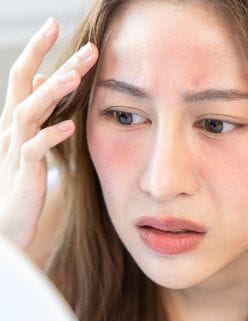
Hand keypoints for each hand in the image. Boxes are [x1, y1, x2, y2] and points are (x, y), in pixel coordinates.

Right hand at [0, 17, 97, 247]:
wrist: (8, 219)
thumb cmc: (21, 178)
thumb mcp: (28, 140)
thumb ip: (35, 112)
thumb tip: (40, 79)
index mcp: (16, 120)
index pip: (24, 76)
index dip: (37, 50)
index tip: (54, 23)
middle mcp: (12, 129)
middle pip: (28, 86)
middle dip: (53, 62)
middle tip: (87, 47)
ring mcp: (16, 150)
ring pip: (28, 113)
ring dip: (52, 93)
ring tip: (76, 76)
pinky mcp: (24, 173)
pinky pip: (35, 151)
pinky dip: (50, 136)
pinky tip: (69, 126)